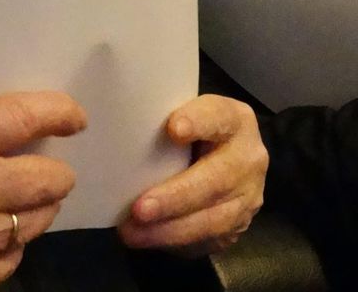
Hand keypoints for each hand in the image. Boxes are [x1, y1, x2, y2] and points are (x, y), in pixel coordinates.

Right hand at [0, 91, 85, 291]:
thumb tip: (17, 144)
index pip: (25, 120)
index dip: (59, 114)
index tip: (73, 118)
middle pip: (48, 181)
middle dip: (53, 172)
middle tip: (46, 167)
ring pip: (34, 223)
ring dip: (31, 209)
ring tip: (15, 200)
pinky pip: (11, 259)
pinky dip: (8, 244)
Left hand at [117, 95, 265, 256]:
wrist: (229, 156)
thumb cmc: (192, 130)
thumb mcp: (183, 112)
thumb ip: (161, 116)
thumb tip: (108, 124)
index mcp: (235, 120)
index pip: (218, 117)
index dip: (198, 122)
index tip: (173, 129)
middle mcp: (249, 159)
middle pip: (216, 180)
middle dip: (175, 198)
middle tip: (139, 209)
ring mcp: (248, 197)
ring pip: (214, 220)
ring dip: (170, 230)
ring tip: (133, 232)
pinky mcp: (239, 226)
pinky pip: (210, 240)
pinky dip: (176, 243)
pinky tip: (149, 240)